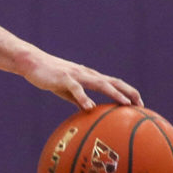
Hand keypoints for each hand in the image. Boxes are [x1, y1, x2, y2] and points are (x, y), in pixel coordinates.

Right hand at [20, 49, 142, 110]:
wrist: (31, 62)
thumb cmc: (49, 76)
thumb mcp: (65, 89)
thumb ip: (78, 99)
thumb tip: (89, 110)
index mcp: (88, 76)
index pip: (113, 83)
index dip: (127, 92)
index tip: (138, 104)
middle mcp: (86, 74)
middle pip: (113, 81)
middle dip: (129, 92)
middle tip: (141, 105)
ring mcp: (76, 75)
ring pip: (100, 83)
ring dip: (114, 93)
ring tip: (125, 103)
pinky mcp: (64, 78)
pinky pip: (76, 89)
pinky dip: (84, 97)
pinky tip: (89, 107)